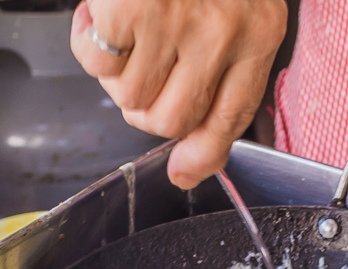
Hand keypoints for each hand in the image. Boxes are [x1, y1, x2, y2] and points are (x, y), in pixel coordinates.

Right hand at [71, 0, 287, 188]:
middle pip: (171, 120)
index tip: (183, 173)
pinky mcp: (131, 12)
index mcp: (259, 31)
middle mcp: (224, 32)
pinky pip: (96, 65)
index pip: (232, 116)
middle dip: (143, 107)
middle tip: (137, 68)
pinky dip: (88, 43)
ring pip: (130, 100)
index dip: (203, 153)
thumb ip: (219, 70)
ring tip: (123, 26)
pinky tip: (100, 11)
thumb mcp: (232, 6)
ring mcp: (177, 23)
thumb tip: (186, 162)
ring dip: (116, 71)